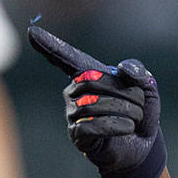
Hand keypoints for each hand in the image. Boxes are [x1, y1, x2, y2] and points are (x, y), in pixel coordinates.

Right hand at [28, 25, 165, 177]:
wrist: (143, 145)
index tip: (31, 31)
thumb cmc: (140, 113)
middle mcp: (75, 91)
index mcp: (90, 75)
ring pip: (94, 104)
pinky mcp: (77, 134)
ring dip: (126, 111)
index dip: (50, 44)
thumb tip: (124, 69)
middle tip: (140, 106)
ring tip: (135, 120)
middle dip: (125, 93)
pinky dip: (116, 126)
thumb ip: (138, 72)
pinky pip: (92, 125)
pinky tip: (127, 129)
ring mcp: (73, 113)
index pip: (66, 57)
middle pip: (93, 81)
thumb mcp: (146, 89)